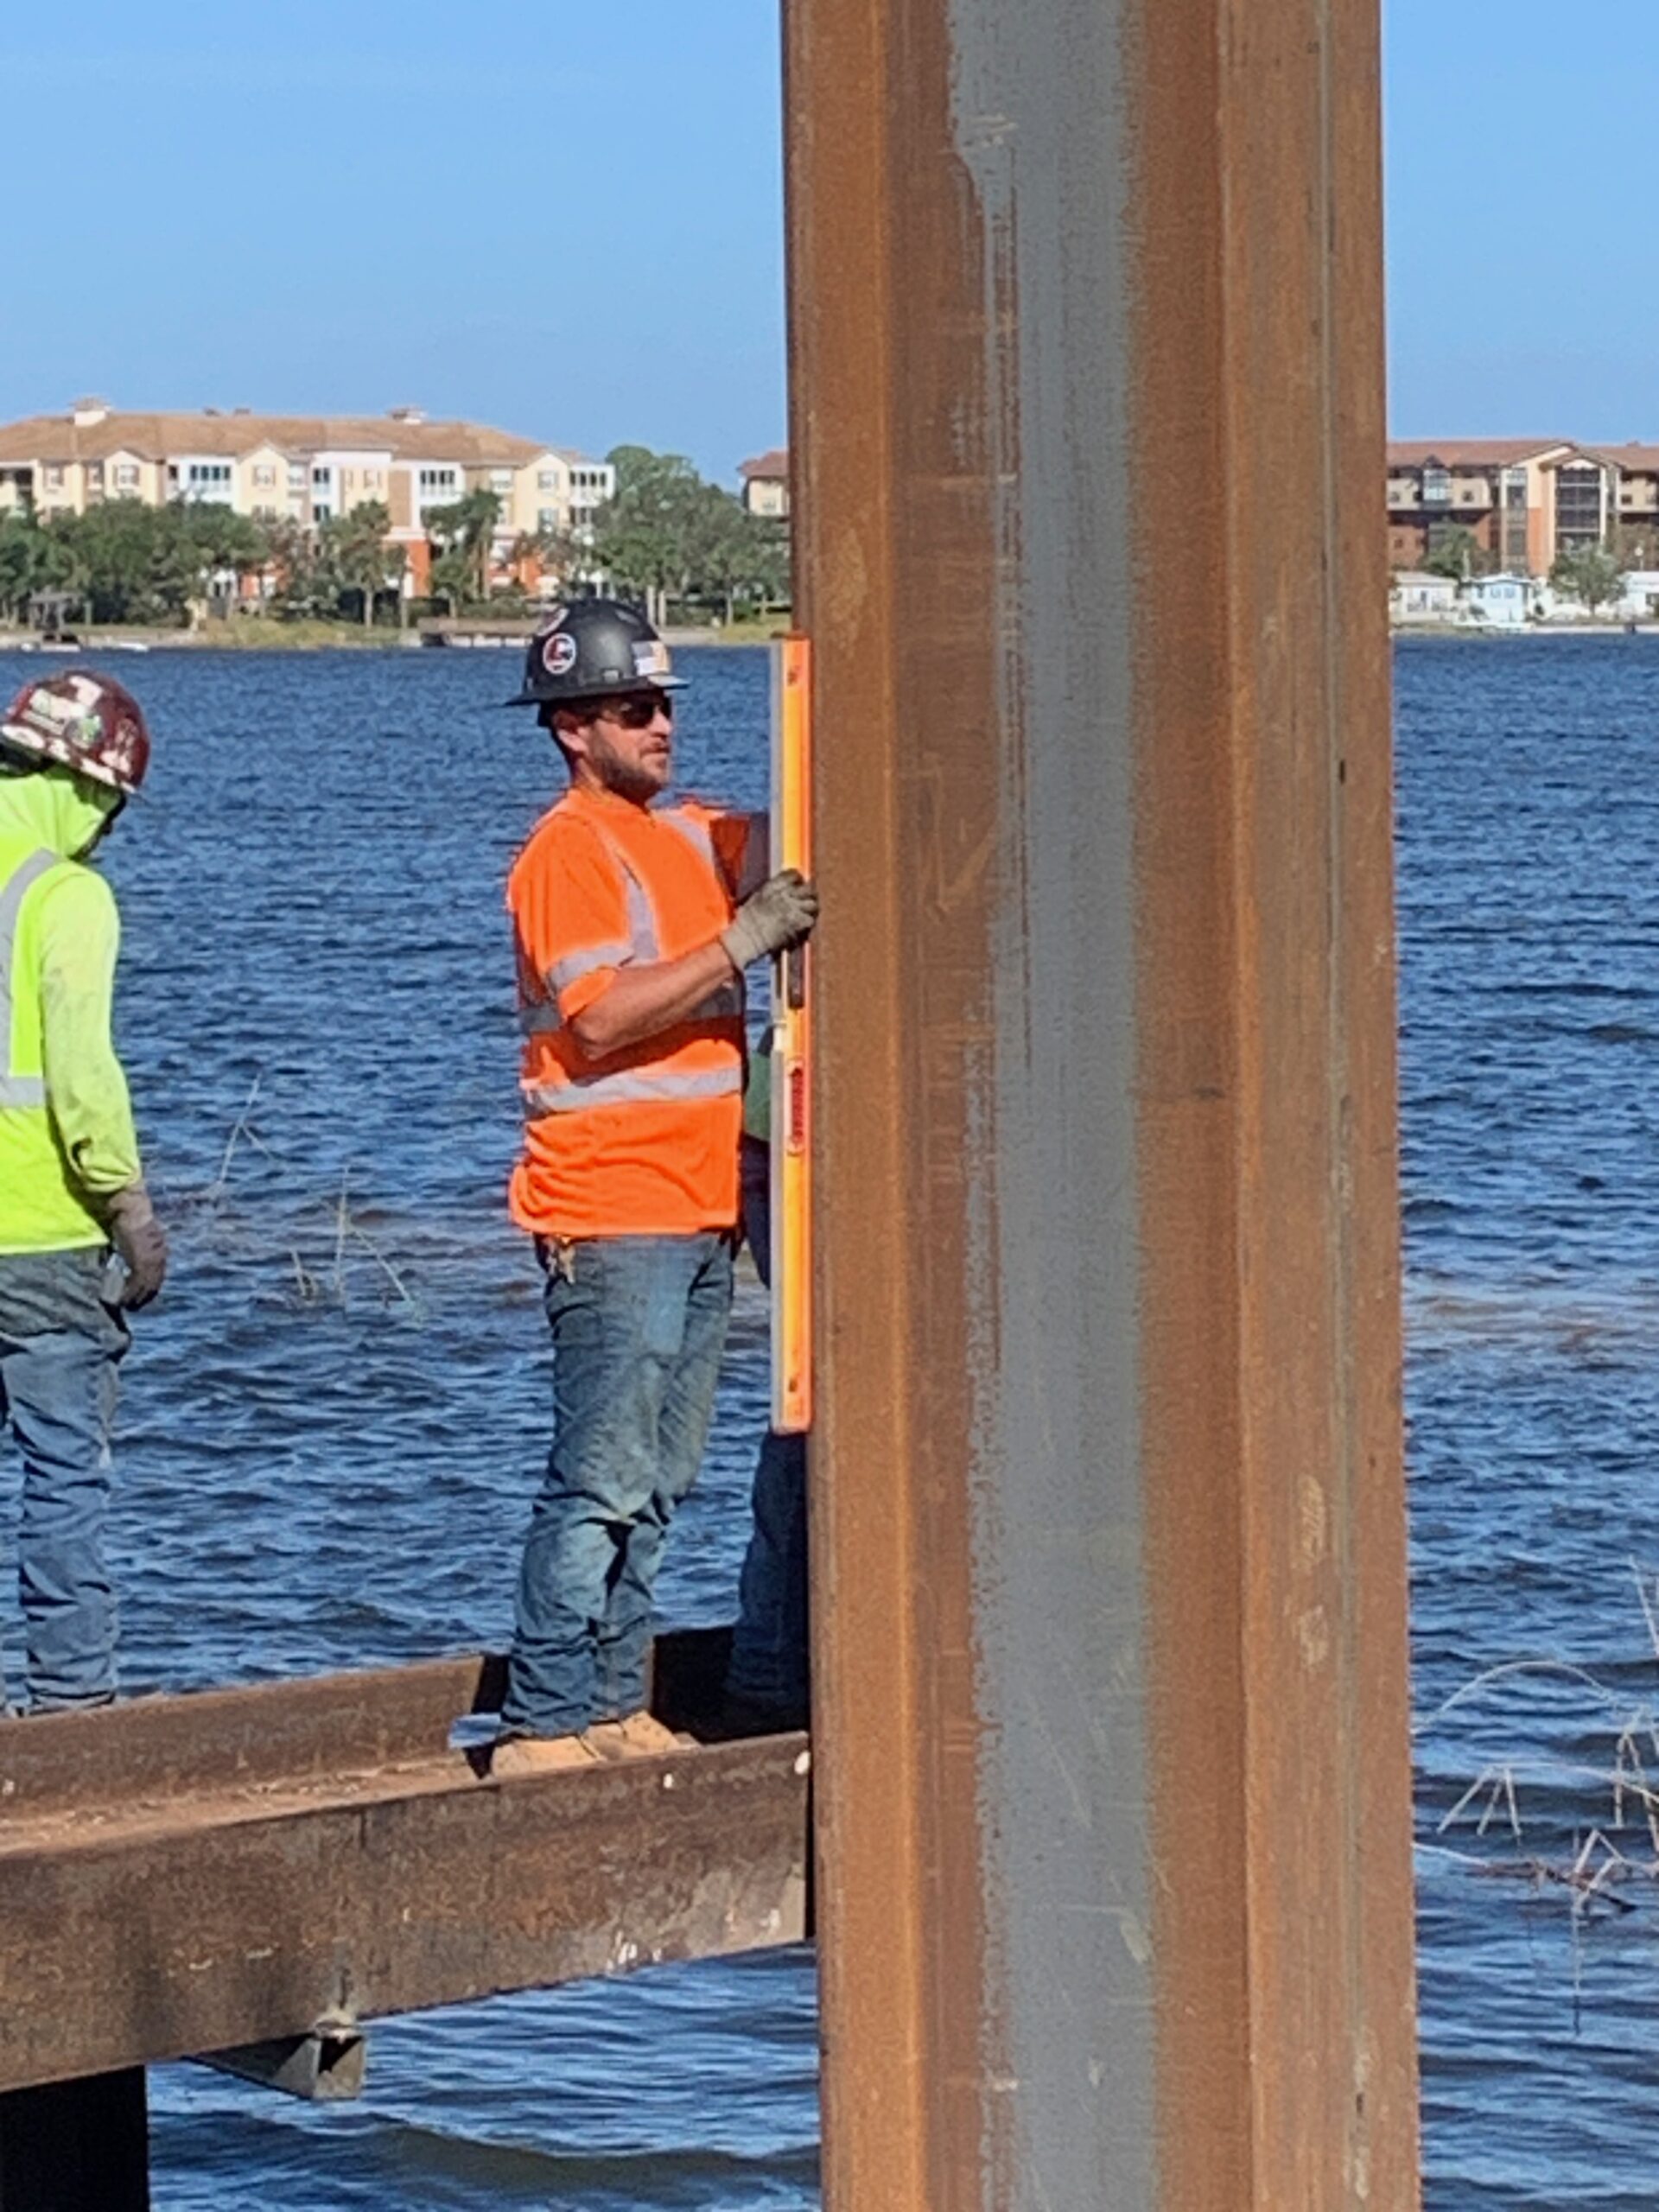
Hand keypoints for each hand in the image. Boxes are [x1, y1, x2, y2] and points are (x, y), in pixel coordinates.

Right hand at [106, 1185, 167, 1309]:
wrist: (131, 1209)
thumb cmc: (131, 1216)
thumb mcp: (138, 1232)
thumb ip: (137, 1243)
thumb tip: (126, 1252)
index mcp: (160, 1249)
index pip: (158, 1274)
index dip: (150, 1286)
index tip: (144, 1295)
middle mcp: (159, 1257)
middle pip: (155, 1283)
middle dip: (145, 1296)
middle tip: (135, 1306)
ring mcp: (152, 1261)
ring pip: (146, 1287)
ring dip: (136, 1299)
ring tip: (127, 1307)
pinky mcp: (141, 1263)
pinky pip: (136, 1285)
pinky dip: (129, 1295)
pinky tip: (122, 1302)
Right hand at [720, 870, 819, 969]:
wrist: (748, 938)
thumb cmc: (747, 922)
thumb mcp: (755, 899)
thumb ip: (769, 892)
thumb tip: (779, 892)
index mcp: (772, 886)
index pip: (793, 874)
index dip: (798, 880)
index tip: (798, 886)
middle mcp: (785, 894)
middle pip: (808, 889)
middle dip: (809, 895)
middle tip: (806, 902)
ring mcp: (793, 907)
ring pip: (812, 904)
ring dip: (810, 910)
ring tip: (806, 916)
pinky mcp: (797, 922)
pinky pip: (810, 920)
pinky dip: (807, 924)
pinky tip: (802, 928)